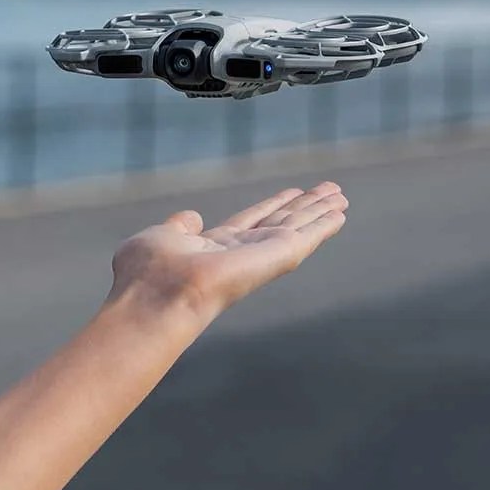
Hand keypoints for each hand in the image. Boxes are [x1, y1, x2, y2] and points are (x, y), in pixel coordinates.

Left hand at [106, 183, 348, 323]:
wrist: (159, 297)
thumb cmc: (148, 273)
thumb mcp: (161, 238)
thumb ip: (179, 228)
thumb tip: (191, 217)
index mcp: (214, 247)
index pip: (251, 221)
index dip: (271, 206)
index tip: (292, 192)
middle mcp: (242, 252)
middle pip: (281, 223)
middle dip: (304, 207)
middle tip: (331, 191)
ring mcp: (260, 256)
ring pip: (297, 227)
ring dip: (319, 212)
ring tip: (341, 196)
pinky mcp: (275, 258)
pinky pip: (304, 237)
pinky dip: (322, 225)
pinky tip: (339, 214)